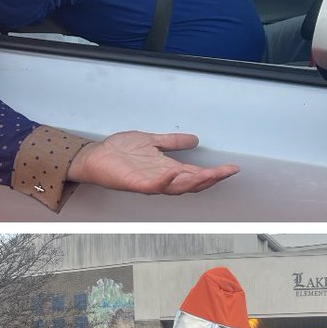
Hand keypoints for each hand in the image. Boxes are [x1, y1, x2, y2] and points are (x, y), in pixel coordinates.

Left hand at [67, 131, 238, 195]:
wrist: (95, 156)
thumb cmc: (119, 152)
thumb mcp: (151, 141)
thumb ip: (172, 142)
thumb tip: (193, 140)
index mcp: (167, 168)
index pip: (195, 173)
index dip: (214, 172)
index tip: (231, 168)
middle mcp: (161, 177)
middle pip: (191, 183)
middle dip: (210, 178)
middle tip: (227, 172)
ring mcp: (149, 182)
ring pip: (176, 187)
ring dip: (193, 182)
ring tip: (209, 175)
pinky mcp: (135, 183)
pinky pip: (152, 185)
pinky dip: (162, 181)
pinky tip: (172, 173)